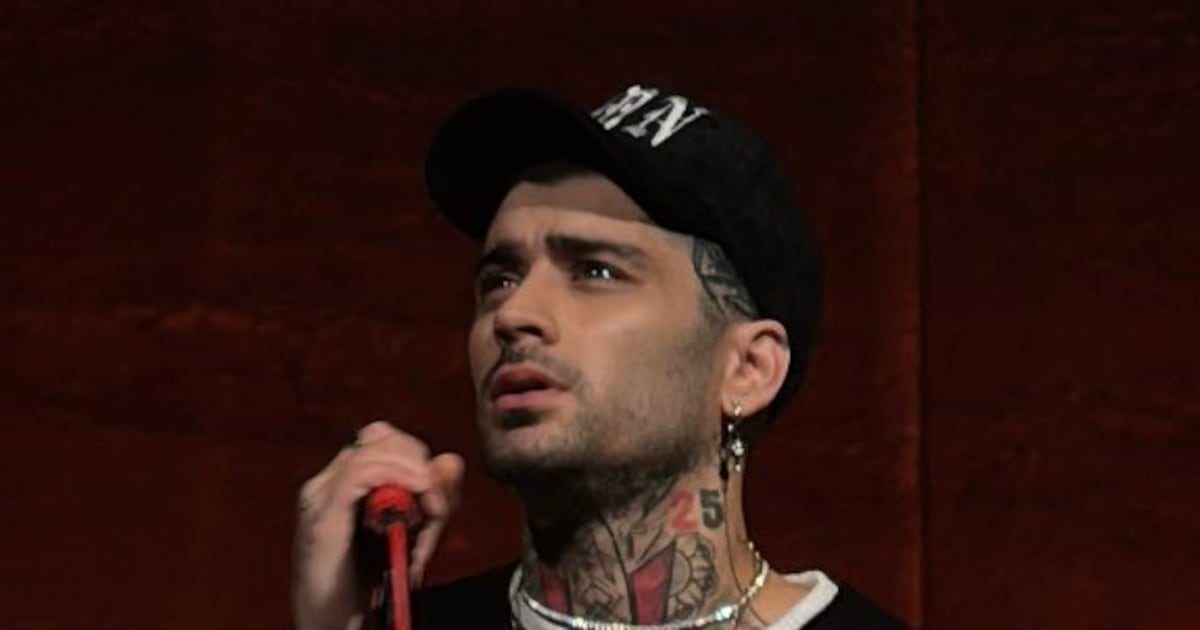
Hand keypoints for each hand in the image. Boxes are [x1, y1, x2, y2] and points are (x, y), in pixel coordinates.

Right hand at [292, 421, 464, 629]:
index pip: (382, 439)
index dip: (416, 455)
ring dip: (414, 475)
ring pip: (374, 450)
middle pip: (380, 437)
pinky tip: (419, 497)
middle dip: (419, 463)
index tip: (438, 490)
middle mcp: (326, 484)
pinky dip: (398, 477)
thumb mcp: (412, 534)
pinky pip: (363, 471)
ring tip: (432, 510)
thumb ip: (432, 498)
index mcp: (341, 485)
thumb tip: (452, 460)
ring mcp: (320, 496)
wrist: (334, 626)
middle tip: (438, 504)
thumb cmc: (366, 586)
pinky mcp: (323, 514)